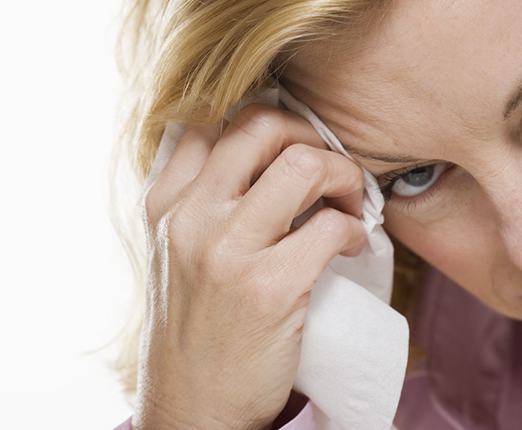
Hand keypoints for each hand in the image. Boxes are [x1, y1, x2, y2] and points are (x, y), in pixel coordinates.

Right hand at [132, 105, 365, 429]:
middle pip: (262, 127)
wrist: (193, 408)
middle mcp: (190, 218)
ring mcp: (227, 251)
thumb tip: (267, 159)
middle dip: (312, 137)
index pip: (214, 120)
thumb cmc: (196, 331)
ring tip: (351, 204)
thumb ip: (203, 205)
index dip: (269, 122)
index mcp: (165, 205)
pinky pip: (331, 226)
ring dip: (343, 176)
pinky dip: (356, 229)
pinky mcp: (270, 287)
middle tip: (332, 170)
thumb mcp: (176, 257)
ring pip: (303, 165)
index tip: (297, 146)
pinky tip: (353, 246)